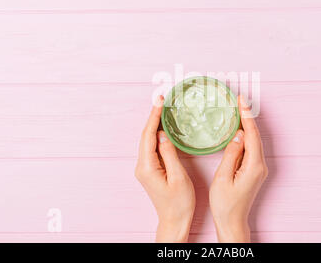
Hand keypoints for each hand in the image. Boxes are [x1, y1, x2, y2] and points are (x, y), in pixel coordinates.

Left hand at [135, 95, 195, 242]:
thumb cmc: (179, 203)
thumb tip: (162, 135)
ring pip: (148, 141)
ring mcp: (145, 168)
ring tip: (163, 109)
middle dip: (153, 117)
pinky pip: (152, 148)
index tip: (160, 101)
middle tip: (162, 100)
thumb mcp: (178, 177)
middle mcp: (142, 166)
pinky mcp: (150, 170)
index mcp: (147, 167)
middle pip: (146, 136)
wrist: (174, 220)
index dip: (154, 116)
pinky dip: (157, 135)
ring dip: (155, 125)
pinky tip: (164, 128)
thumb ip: (169, 154)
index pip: (148, 135)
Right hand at [209, 95, 267, 241]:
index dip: (246, 117)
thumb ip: (231, 155)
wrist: (232, 222)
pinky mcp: (254, 171)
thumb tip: (237, 136)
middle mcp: (260, 166)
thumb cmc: (225, 204)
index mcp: (253, 166)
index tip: (242, 101)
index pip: (251, 135)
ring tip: (238, 109)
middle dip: (247, 117)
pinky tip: (238, 130)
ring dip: (246, 125)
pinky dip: (245, 136)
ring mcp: (258, 168)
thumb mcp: (223, 178)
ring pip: (253, 141)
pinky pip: (250, 149)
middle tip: (240, 100)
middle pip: (255, 136)